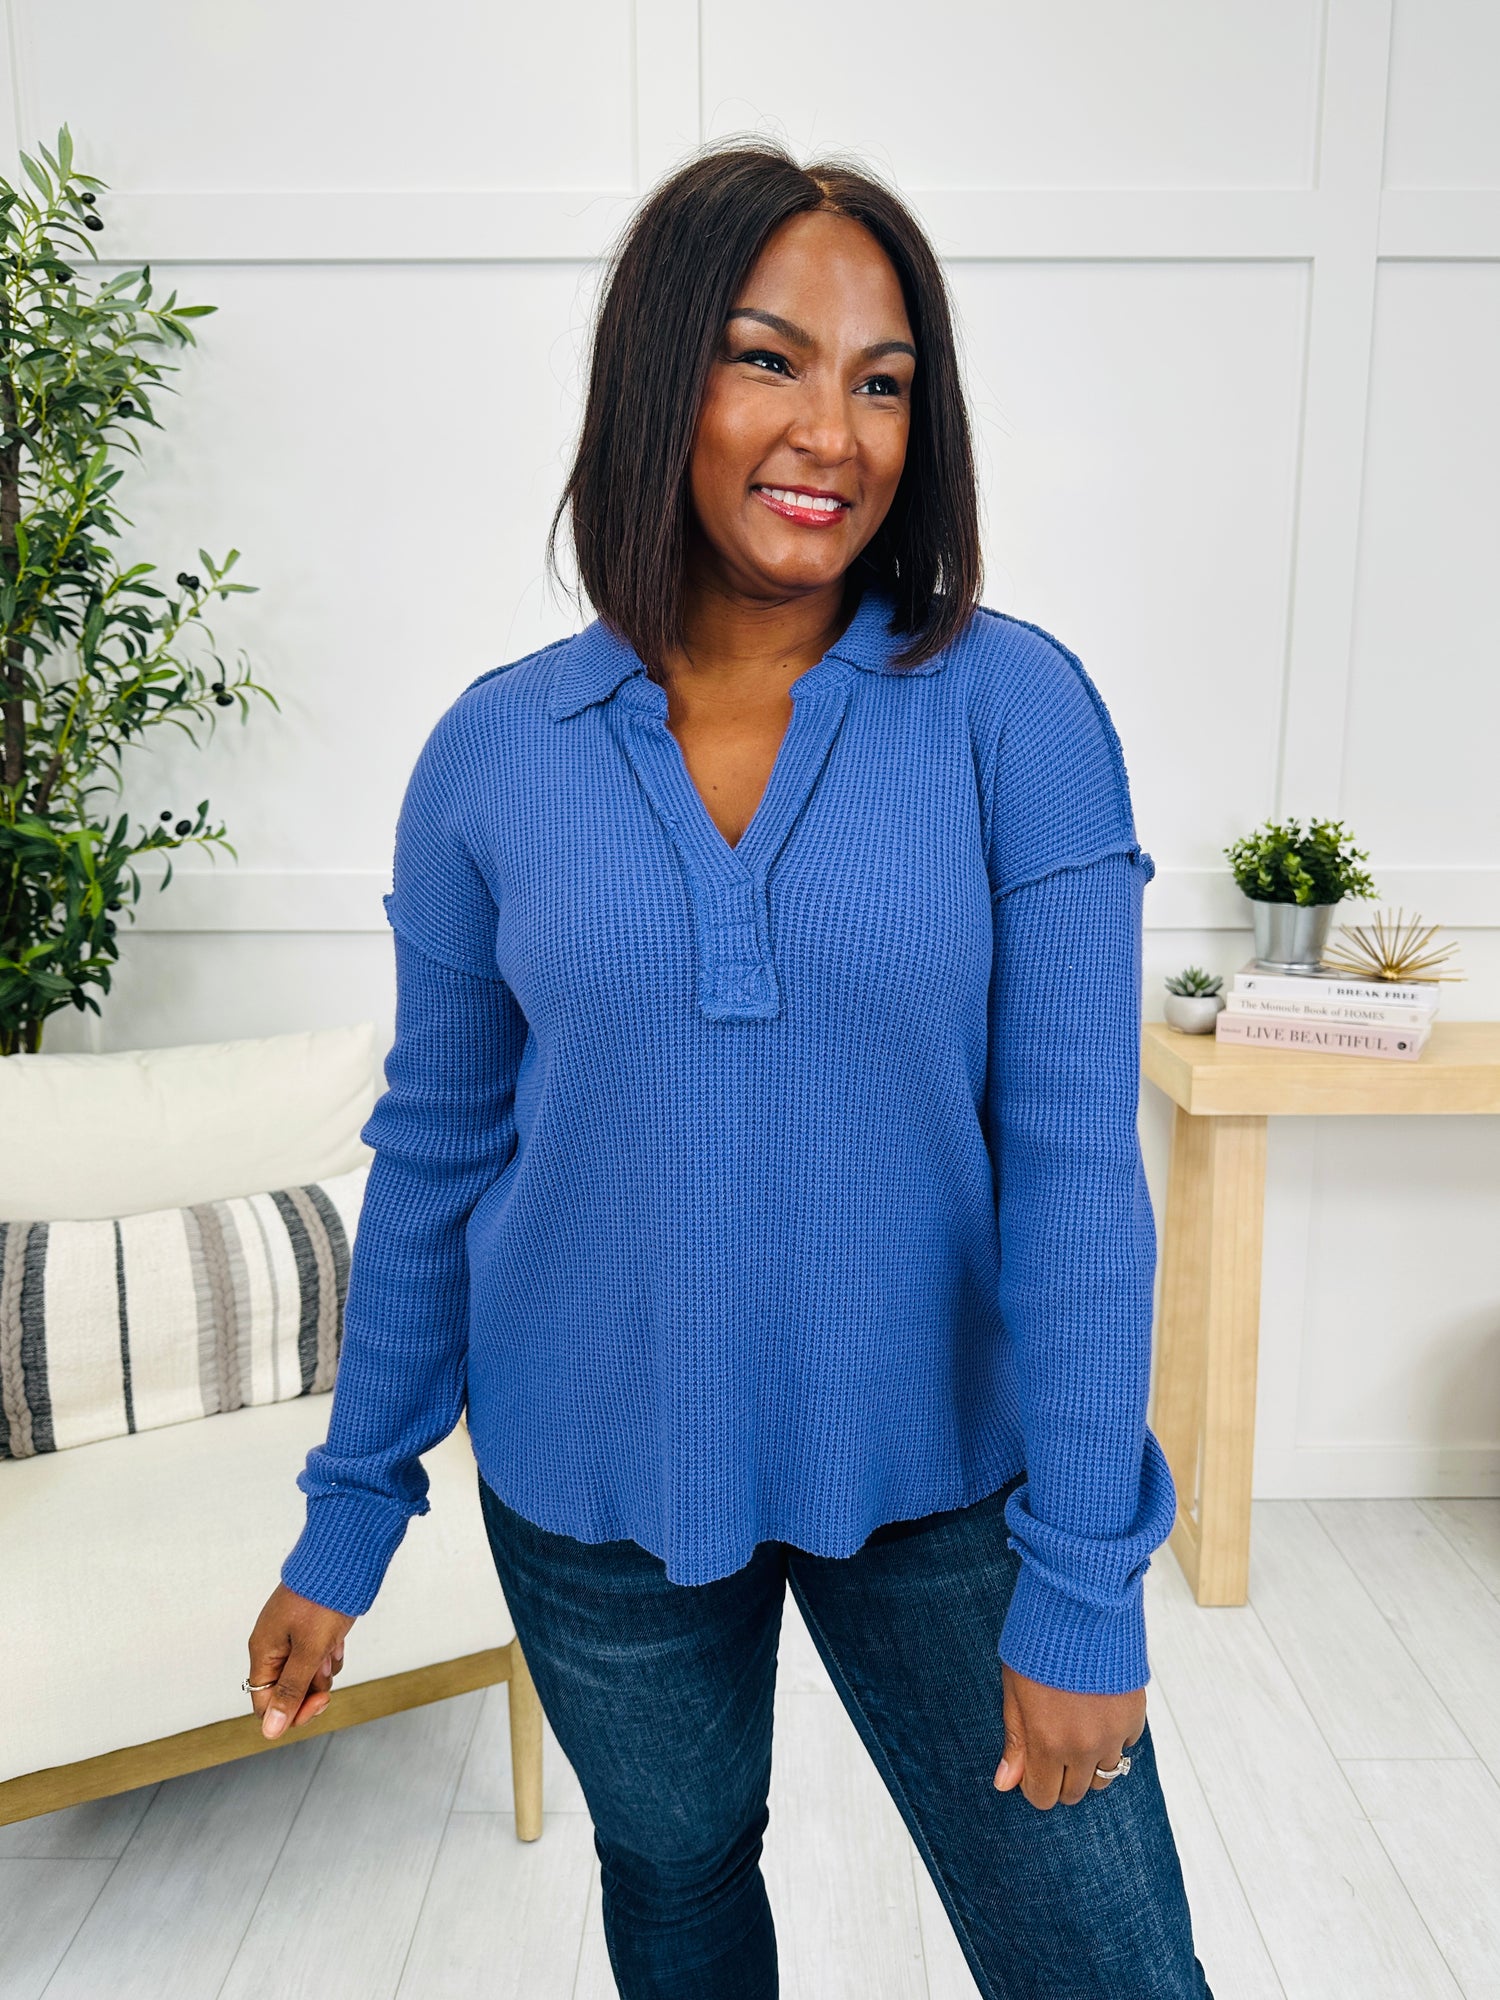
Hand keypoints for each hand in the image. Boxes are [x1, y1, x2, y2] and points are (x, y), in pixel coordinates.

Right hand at [246, 1583, 355, 1740]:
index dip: (291, 1711)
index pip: (266, 1702)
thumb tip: (270, 1731)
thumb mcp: (308, 1651)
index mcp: (263, 1651)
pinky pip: (320, 1655)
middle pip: (289, 1690)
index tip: (320, 1702)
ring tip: (331, 1642)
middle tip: (326, 1666)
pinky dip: (331, 1651)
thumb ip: (290, 1691)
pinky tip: (338, 1636)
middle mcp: (274, 1646)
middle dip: (312, 1684)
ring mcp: (293, 1636)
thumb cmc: (321, 1600)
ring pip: (308, 1673)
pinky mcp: (311, 1628)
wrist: (343, 1557)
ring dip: (324, 1666)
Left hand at [992, 1660, 1144, 1809]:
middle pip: (1074, 1792)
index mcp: (1047, 1742)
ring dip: (1088, 1764)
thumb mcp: (1015, 1691)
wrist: (1081, 1607)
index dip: (1034, 1785)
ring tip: (1076, 1731)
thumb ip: (1015, 1740)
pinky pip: (1124, 1747)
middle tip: (1052, 1747)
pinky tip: (1097, 1712)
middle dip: (1060, 1778)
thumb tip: (1005, 1783)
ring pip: (1104, 1777)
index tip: (1032, 1767)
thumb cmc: (1039, 1645)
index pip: (1043, 1796)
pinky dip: (1112, 1740)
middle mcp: (1083, 1746)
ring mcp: (1113, 1734)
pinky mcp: (1134, 1717)